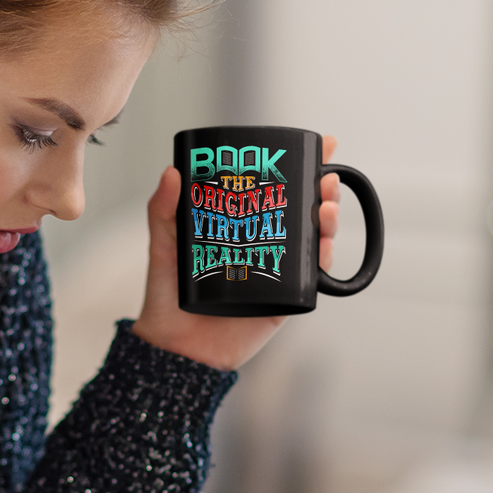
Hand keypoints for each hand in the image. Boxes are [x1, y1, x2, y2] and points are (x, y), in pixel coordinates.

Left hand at [131, 135, 340, 370]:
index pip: (275, 190)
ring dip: (328, 220)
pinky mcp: (285, 300)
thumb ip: (164, 211)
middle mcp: (263, 245)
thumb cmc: (167, 297)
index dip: (301, 167)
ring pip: (314, 240)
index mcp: (240, 227)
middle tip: (327, 176)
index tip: (322, 144)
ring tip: (326, 206)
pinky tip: (325, 244)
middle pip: (303, 211)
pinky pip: (313, 277)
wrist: (175, 348)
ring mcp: (278, 272)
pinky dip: (324, 259)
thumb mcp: (163, 247)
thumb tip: (171, 172)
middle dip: (323, 190)